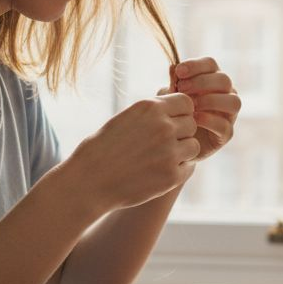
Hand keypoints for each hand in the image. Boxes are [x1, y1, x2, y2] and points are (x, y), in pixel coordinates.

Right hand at [67, 93, 200, 211]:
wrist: (89, 181)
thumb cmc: (103, 148)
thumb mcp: (126, 118)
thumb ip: (153, 112)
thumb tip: (176, 102)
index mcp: (150, 108)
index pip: (186, 102)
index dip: (181, 113)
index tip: (170, 122)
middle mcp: (163, 127)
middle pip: (191, 124)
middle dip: (181, 132)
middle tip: (162, 144)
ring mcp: (169, 152)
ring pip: (193, 146)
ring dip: (182, 151)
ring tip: (161, 157)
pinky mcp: (171, 176)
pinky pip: (189, 167)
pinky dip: (179, 169)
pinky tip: (161, 171)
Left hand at [163, 57, 240, 161]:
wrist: (172, 143)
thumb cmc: (174, 113)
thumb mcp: (170, 96)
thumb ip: (174, 83)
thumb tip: (173, 67)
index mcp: (212, 79)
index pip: (211, 64)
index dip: (196, 65)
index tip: (179, 72)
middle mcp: (226, 94)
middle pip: (224, 80)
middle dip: (201, 82)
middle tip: (181, 88)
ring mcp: (229, 114)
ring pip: (233, 101)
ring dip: (210, 100)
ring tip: (191, 106)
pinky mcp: (226, 134)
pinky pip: (224, 125)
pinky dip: (209, 120)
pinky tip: (193, 119)